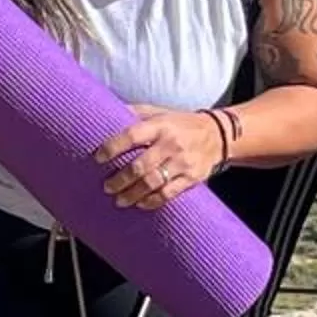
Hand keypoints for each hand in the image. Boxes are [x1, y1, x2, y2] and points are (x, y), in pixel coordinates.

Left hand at [94, 105, 219, 210]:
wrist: (217, 135)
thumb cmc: (180, 123)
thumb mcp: (159, 112)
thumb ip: (135, 113)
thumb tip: (106, 112)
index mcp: (160, 125)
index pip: (132, 135)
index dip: (113, 147)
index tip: (98, 157)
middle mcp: (171, 143)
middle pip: (140, 166)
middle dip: (120, 179)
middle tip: (107, 186)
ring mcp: (182, 162)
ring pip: (153, 183)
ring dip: (132, 194)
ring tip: (119, 200)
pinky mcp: (191, 177)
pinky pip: (168, 193)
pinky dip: (152, 201)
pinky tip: (140, 204)